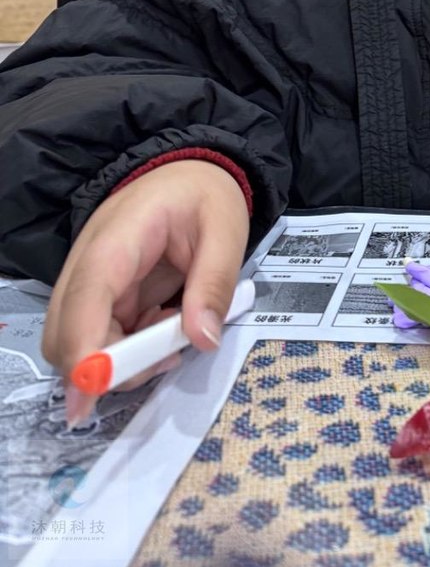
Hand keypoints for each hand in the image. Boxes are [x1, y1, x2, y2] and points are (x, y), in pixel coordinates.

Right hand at [41, 160, 248, 424]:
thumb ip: (215, 283)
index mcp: (119, 236)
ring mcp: (91, 278)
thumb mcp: (226, 231)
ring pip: (77, 341)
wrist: (193, 174)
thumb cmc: (205, 195)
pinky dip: (127, 348)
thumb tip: (203, 339)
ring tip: (172, 342)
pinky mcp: (102, 293)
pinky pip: (99, 335)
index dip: (84, 348)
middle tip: (163, 360)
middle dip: (104, 366)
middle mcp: (90, 260)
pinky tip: (164, 329)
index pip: (86, 296)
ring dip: (119, 361)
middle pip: (65, 331)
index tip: (91, 392)